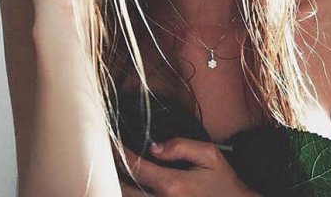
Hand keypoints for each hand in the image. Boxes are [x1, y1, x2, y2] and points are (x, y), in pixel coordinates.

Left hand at [119, 137, 259, 195]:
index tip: (112, 139)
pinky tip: (131, 183)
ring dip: (120, 184)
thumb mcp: (209, 156)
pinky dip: (132, 193)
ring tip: (115, 167)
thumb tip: (153, 147)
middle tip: (106, 153)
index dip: (120, 152)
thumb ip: (181, 146)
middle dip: (114, 170)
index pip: (136, 167)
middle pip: (124, 189)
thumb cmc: (224, 183)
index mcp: (173, 186)